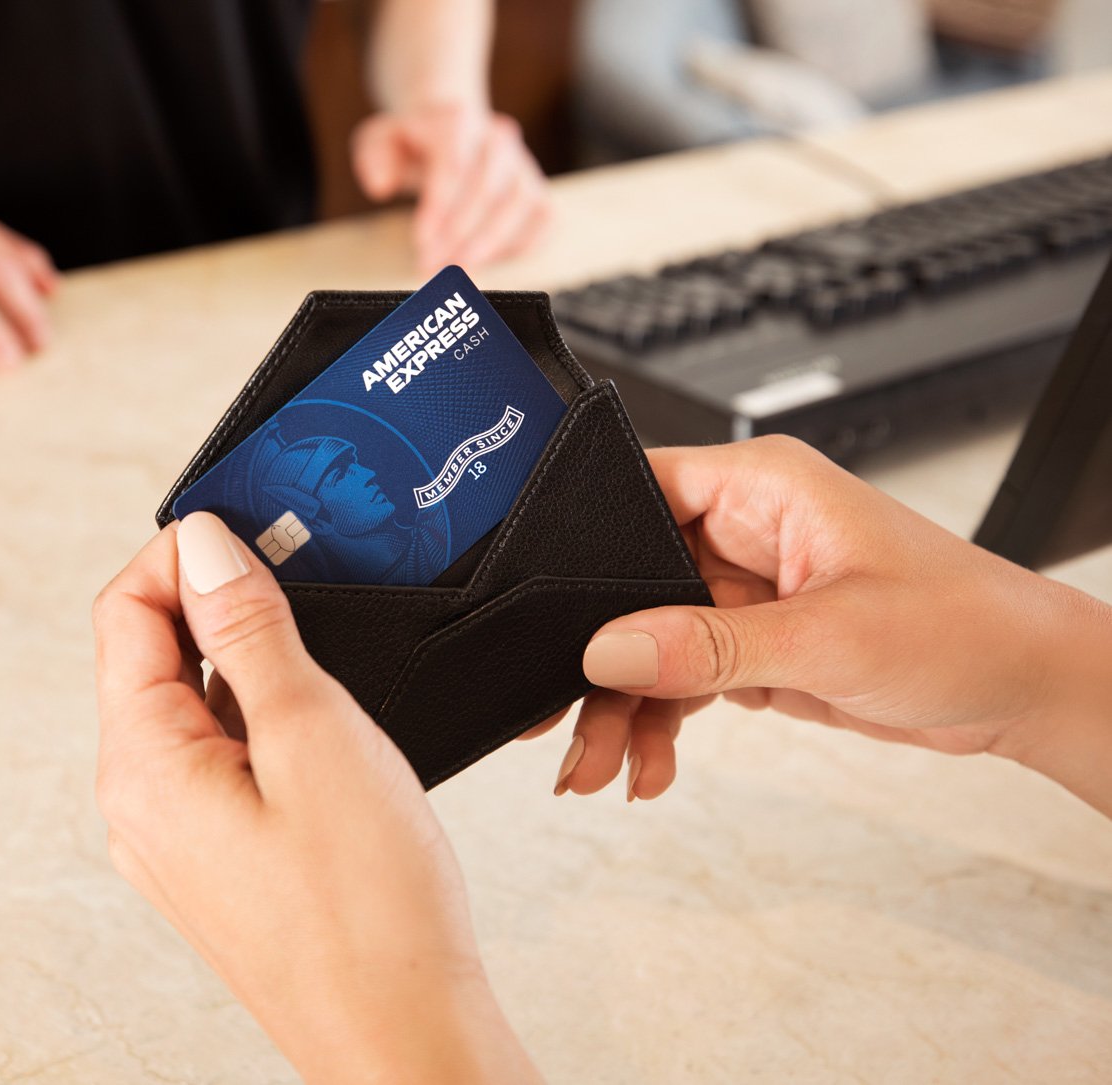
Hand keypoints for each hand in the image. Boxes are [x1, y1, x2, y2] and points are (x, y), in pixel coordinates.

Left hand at [93, 513, 539, 1083]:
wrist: (404, 1038)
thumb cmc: (369, 912)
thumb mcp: (312, 738)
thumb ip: (249, 631)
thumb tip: (202, 544)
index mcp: (142, 766)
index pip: (123, 611)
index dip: (183, 553)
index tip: (258, 529)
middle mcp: (141, 803)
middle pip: (151, 654)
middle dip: (220, 598)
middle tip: (306, 576)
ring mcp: (178, 837)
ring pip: (193, 705)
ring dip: (249, 657)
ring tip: (327, 651)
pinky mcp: (221, 857)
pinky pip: (221, 756)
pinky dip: (265, 715)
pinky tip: (326, 721)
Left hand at [352, 104, 548, 272]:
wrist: (451, 131)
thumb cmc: (413, 144)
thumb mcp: (380, 139)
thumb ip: (372, 157)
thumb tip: (379, 186)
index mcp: (457, 121)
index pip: (453, 166)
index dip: (439, 208)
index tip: (421, 243)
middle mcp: (498, 138)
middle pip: (487, 189)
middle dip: (457, 235)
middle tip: (430, 266)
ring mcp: (523, 164)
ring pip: (519, 205)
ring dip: (487, 245)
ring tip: (454, 272)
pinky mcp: (537, 190)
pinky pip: (542, 219)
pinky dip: (519, 245)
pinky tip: (488, 263)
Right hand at [539, 436, 1111, 815]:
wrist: (1025, 690)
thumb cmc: (965, 626)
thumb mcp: (828, 636)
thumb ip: (711, 645)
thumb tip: (612, 648)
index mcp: (760, 487)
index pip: (637, 493)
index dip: (581, 549)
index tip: (547, 617)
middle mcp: (745, 530)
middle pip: (627, 585)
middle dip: (597, 661)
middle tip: (561, 724)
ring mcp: (744, 590)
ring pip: (646, 643)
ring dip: (622, 709)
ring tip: (601, 769)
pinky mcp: (752, 642)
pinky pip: (679, 679)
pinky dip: (659, 724)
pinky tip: (649, 768)